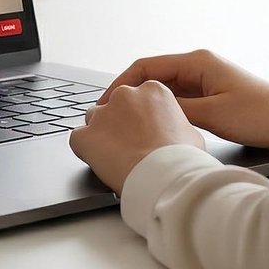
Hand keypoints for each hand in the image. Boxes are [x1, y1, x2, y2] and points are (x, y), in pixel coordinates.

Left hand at [68, 80, 205, 190]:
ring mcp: (102, 114)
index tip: (141, 131)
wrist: (164, 177)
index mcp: (152, 91)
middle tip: (129, 146)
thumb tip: (172, 131)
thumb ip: (173, 123)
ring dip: (101, 135)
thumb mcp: (190, 132)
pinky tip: (101, 164)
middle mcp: (124, 95)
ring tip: (115, 157)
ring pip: (94, 120)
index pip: (137, 98)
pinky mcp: (84, 136)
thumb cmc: (181, 158)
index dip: (137, 117)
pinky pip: (79, 140)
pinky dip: (86, 151)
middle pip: (113, 106)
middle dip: (118, 124)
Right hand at [100, 49, 268, 151]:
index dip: (120, 84)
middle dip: (128, 94)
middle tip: (108, 116)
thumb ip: (178, 110)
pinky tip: (153, 126)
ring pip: (164, 90)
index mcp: (197, 62)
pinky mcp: (212, 95)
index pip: (146, 66)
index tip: (105, 102)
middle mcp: (199, 66)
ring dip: (145, 104)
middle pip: (152, 76)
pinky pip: (178, 100)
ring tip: (125, 123)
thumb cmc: (261, 115)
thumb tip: (147, 111)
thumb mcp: (213, 115)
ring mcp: (206, 80)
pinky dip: (163, 111)